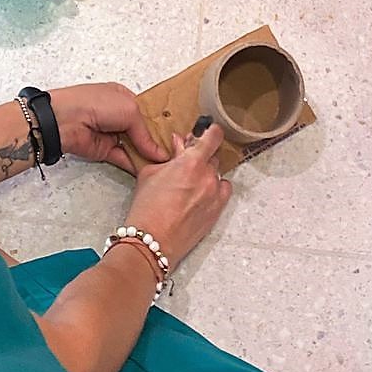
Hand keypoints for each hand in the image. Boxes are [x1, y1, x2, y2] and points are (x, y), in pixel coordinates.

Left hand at [51, 83, 168, 174]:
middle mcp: (118, 115)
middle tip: (174, 154)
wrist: (66, 120)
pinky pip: (124, 159)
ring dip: (147, 156)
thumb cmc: (96, 104)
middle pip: (142, 131)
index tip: (174, 136)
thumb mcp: (129, 111)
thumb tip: (158, 153)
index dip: (160, 124)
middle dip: (155, 142)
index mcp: (124, 97)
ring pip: (134, 147)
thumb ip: (145, 134)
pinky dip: (135, 166)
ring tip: (166, 166)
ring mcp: (112, 134)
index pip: (147, 112)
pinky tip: (150, 171)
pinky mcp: (105, 151)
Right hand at [123, 122, 231, 266]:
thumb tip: (178, 142)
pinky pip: (224, 190)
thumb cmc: (147, 208)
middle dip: (201, 156)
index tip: (207, 131)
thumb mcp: (151, 173)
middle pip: (213, 155)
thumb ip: (170, 155)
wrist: (152, 241)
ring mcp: (215, 194)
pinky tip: (202, 193)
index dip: (211, 131)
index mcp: (191, 162)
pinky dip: (216, 188)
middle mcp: (208, 175)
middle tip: (187, 163)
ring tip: (190, 184)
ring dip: (207, 174)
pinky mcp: (218, 210)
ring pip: (217, 173)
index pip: (214, 136)